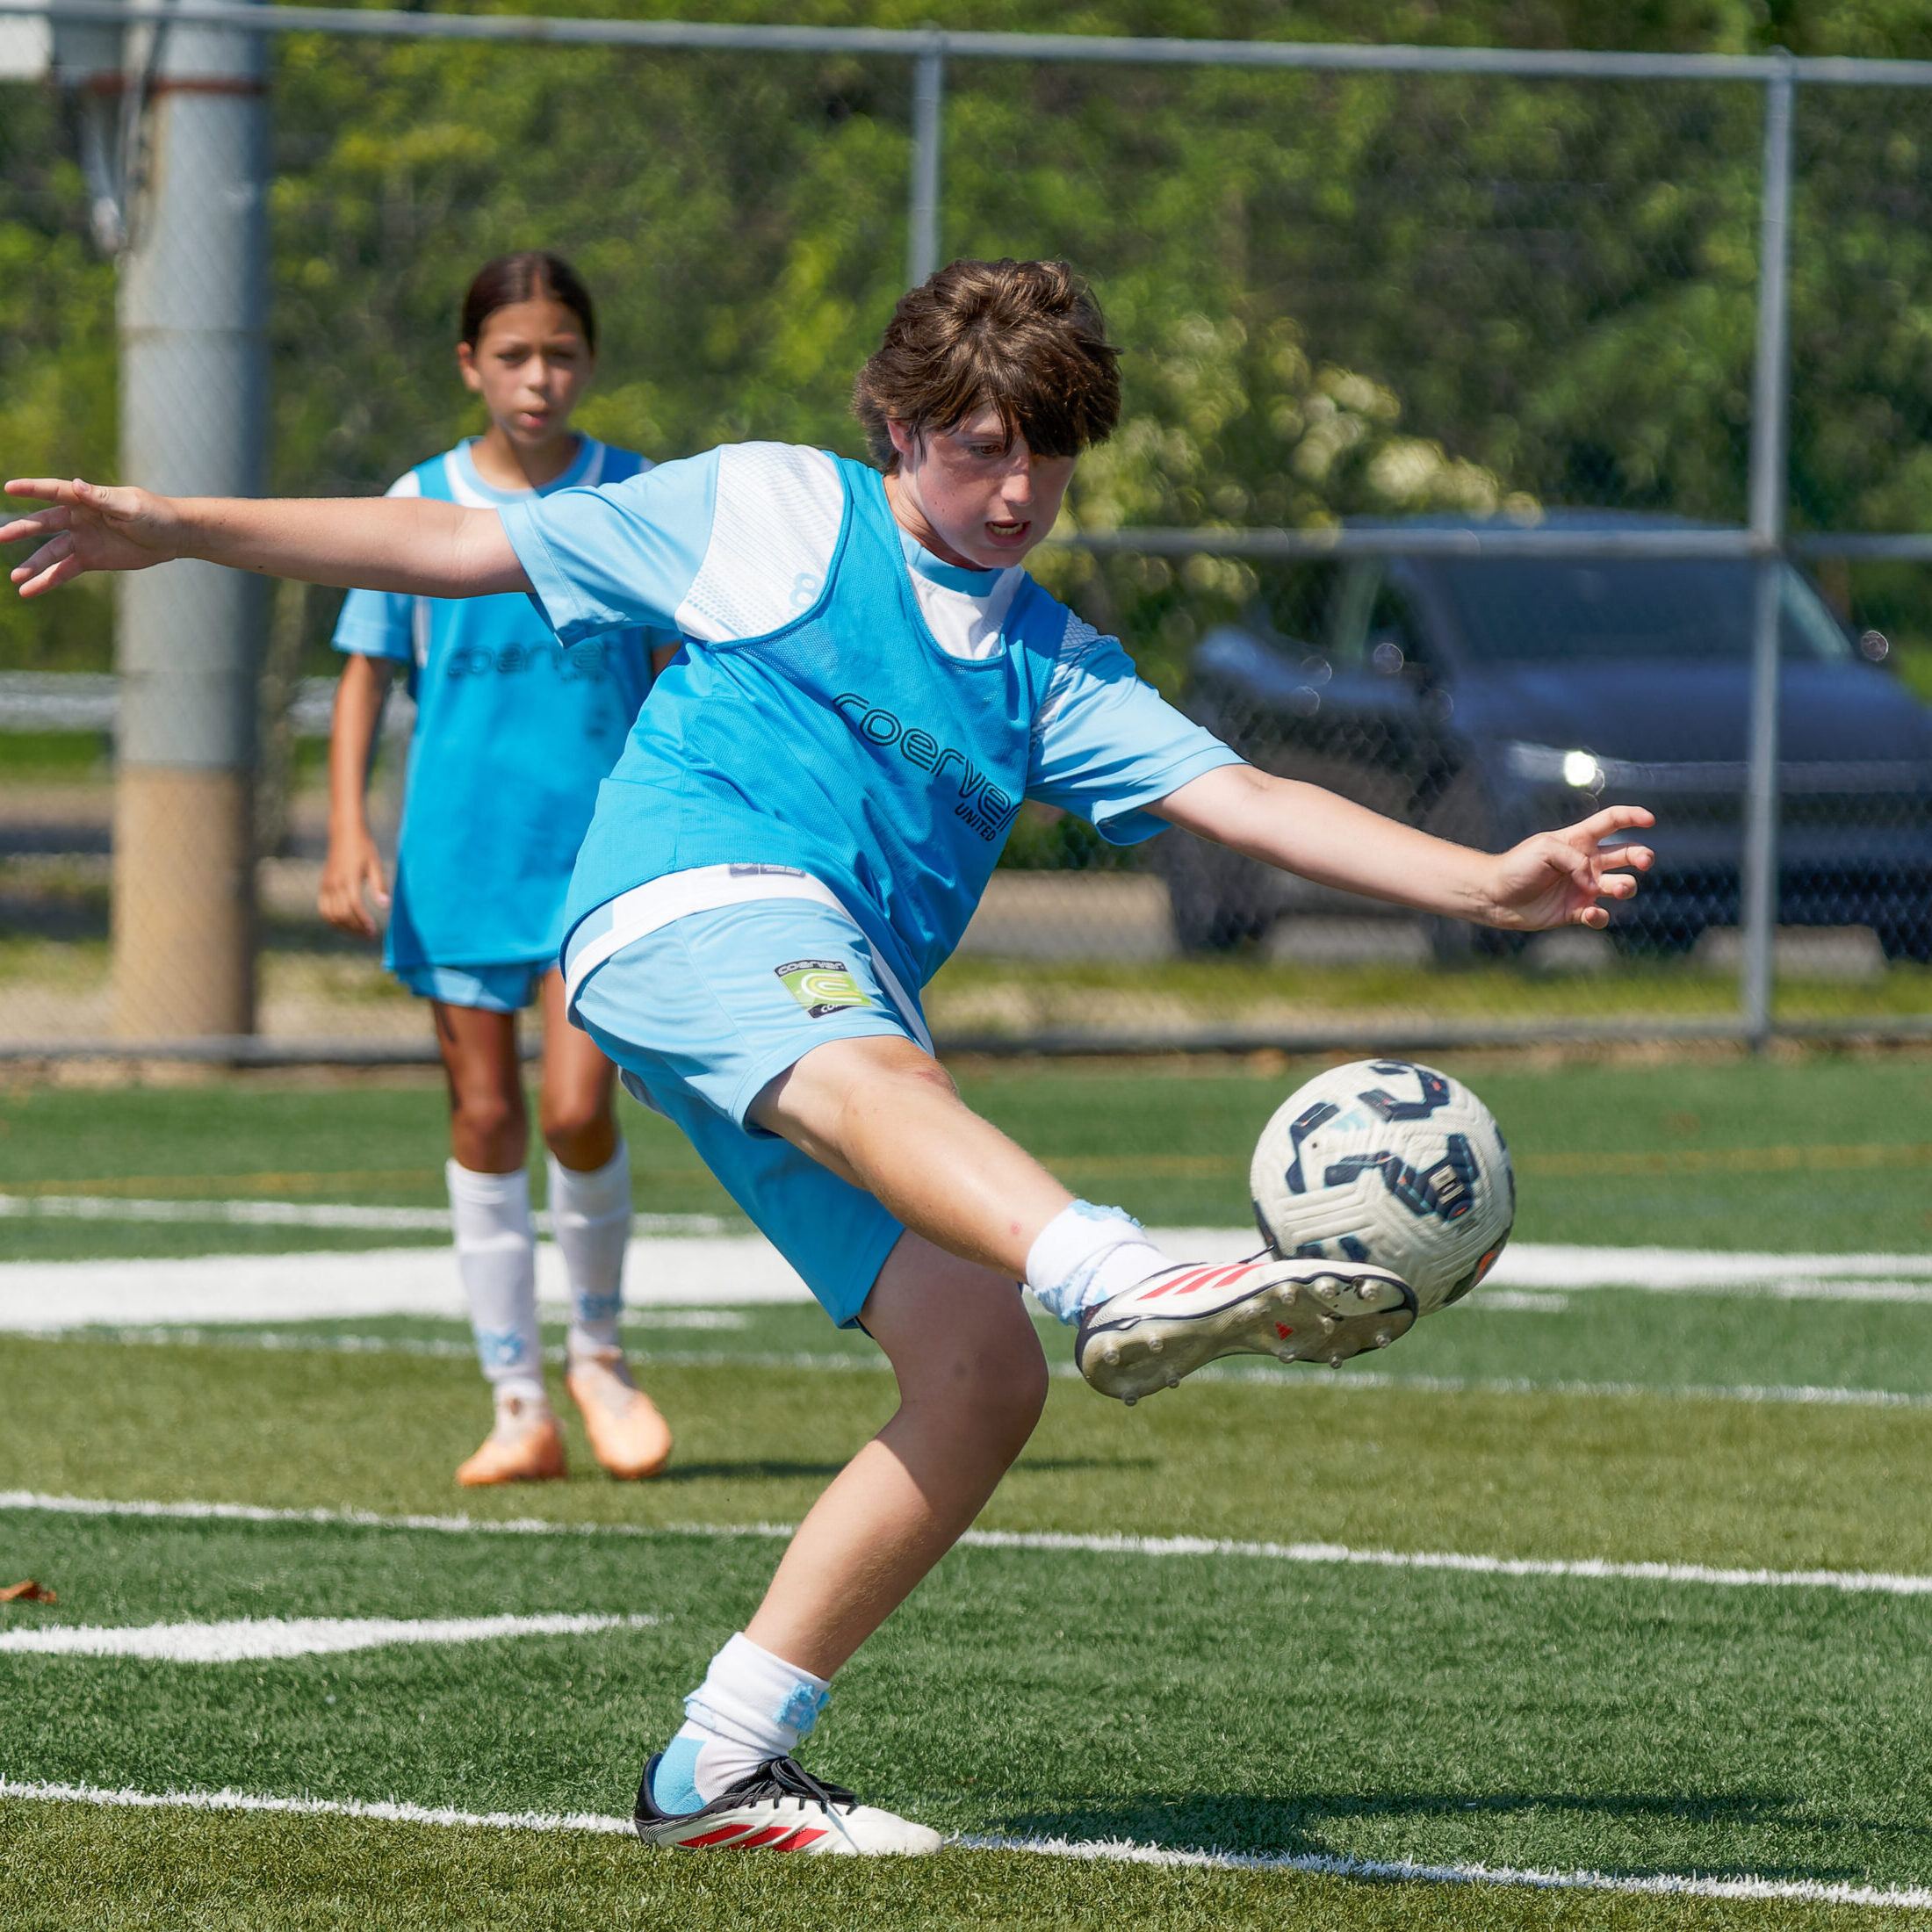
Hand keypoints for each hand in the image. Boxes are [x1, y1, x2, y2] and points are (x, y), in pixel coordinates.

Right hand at [2, 477, 185, 596]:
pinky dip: (48, 580)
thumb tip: (76, 485)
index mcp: (87, 500)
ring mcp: (82, 539)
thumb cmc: (155, 514)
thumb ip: (103, 498)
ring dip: (33, 565)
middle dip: (22, 530)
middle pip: (45, 523)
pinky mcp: (90, 559)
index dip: (32, 489)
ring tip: (15, 578)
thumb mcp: (131, 506)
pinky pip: (64, 571)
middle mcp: (79, 518)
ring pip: (51, 552)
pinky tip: (29, 590)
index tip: (10, 488)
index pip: (55, 492)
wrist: (174, 536)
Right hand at [318, 826, 390, 940]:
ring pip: (330, 915)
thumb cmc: (364, 848)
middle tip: (370, 935)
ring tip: (360, 933)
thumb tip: (385, 907)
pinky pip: (324, 909)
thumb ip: (380, 886)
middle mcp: (335, 883)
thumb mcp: (375, 865)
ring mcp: (326, 885)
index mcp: (349, 878)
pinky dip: (333, 921)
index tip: (373, 930)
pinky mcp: (323, 886)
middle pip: (341, 914)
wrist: (344, 834)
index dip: (362, 920)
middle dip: (356, 928)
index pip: (354, 905)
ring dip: (344, 928)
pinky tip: (346, 925)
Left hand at [1481, 804, 1654, 931]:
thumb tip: (1595, 885)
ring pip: (1622, 886)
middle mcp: (1588, 862)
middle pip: (1628, 854)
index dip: (1633, 816)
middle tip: (1644, 861)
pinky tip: (1590, 913)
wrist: (1495, 895)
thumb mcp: (1546, 849)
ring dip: (1625, 887)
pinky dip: (1601, 916)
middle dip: (1642, 856)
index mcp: (1580, 839)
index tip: (1651, 820)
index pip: (1613, 821)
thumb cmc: (1518, 865)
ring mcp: (1585, 888)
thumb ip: (1576, 860)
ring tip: (1615, 888)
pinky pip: (1601, 916)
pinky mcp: (1578, 912)